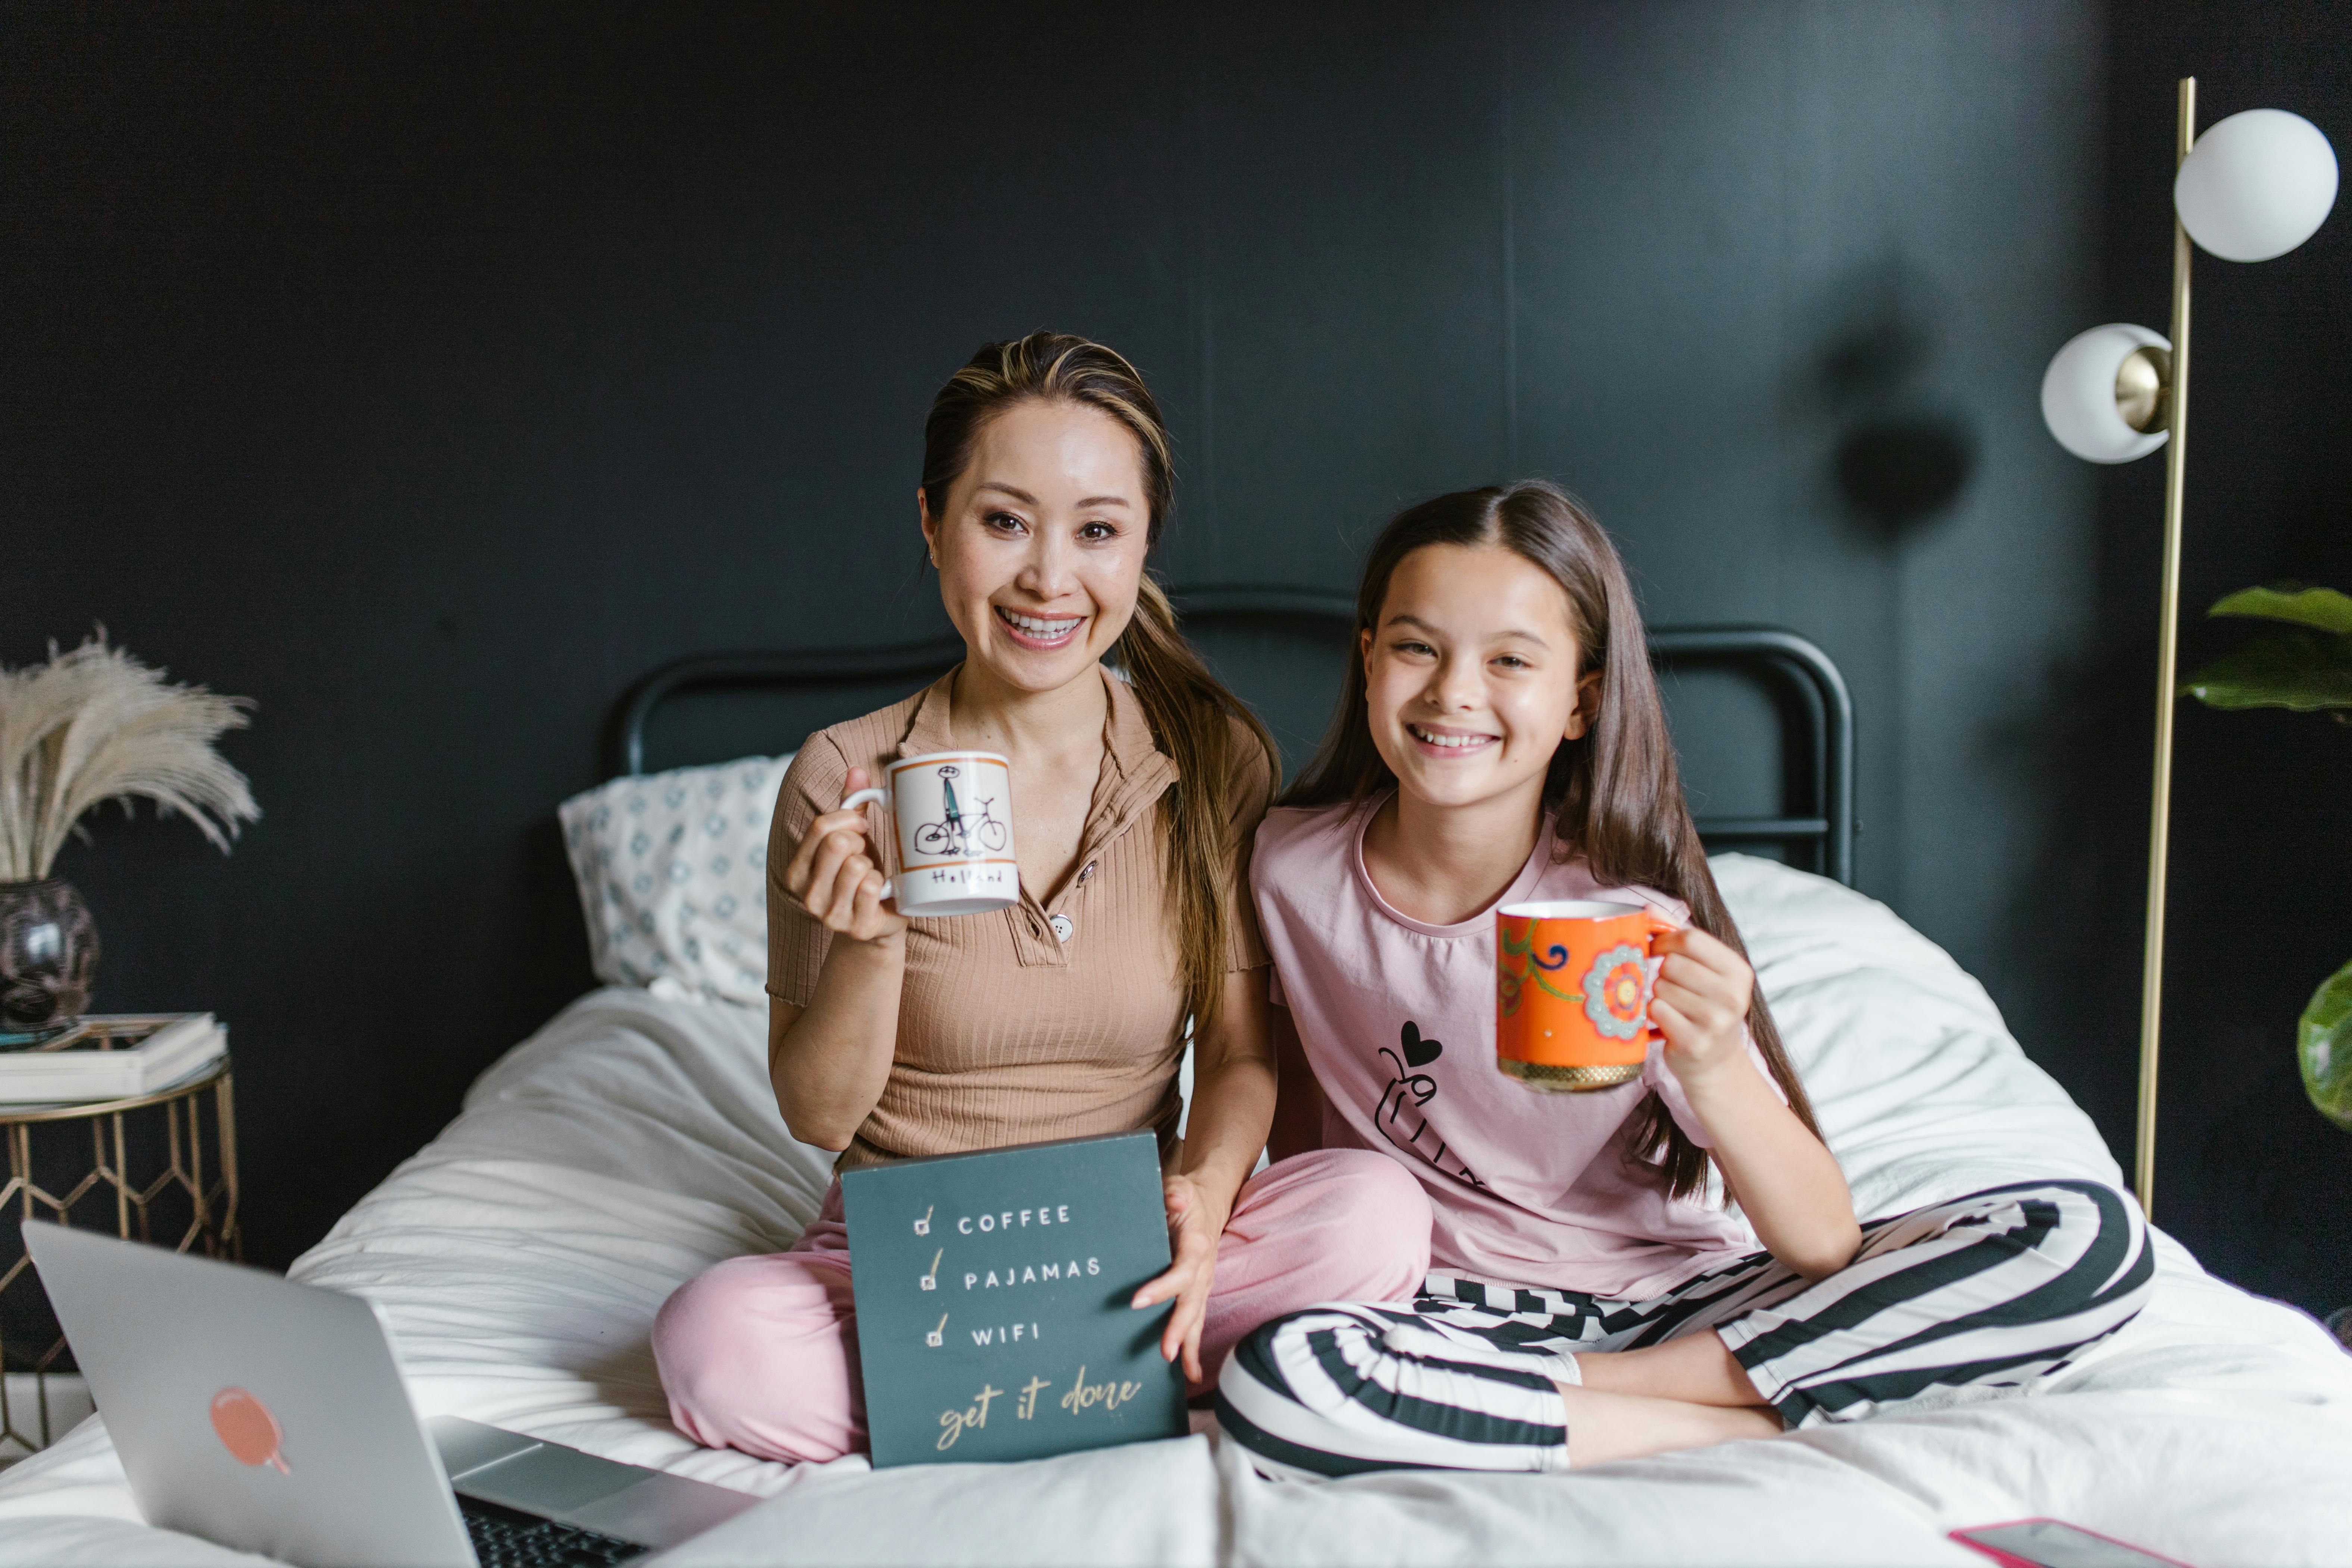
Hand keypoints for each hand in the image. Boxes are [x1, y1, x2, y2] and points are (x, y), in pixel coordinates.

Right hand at [780, 768, 908, 945]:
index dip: (849, 818)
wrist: (879, 922)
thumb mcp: (852, 839)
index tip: (861, 825)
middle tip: (866, 854)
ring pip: (856, 866)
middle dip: (860, 842)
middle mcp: (806, 894)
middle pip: (837, 843)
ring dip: (872, 866)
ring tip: (871, 876)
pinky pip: (872, 887)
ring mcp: (829, 914)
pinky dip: (883, 884)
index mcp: (796, 871)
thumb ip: (850, 806)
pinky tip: (880, 893)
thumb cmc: (862, 874)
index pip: (820, 826)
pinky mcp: (855, 927)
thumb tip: (856, 771)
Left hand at [1131, 1172, 1227, 1384]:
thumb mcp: (1178, 1188)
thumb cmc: (1185, 1197)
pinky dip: (1194, 1347)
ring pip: (1198, 1318)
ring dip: (1191, 1345)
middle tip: (1165, 1352)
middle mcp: (1202, 1270)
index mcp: (1196, 1246)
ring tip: (1185, 1372)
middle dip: (1180, 1329)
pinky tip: (1189, 1372)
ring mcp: (1202, 1284)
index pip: (1180, 1272)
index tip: (1136, 1302)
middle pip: (1193, 1304)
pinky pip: (1196, 1321)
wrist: (1206, 1203)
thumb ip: (1174, 1194)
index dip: (1162, 1289)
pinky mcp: (1197, 1292)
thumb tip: (1173, 1199)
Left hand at [1648, 926, 1754, 1089]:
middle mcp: (1732, 996)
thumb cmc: (1705, 1008)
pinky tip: (1667, 1022)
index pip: (1691, 938)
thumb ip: (1679, 936)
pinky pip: (1656, 1010)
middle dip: (1663, 974)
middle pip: (1673, 964)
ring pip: (1661, 987)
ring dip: (1658, 995)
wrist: (1714, 1063)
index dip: (1664, 940)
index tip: (1656, 948)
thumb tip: (1648, 909)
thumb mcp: (1704, 971)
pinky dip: (1653, 1015)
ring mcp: (1715, 1022)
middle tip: (1671, 988)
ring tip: (1674, 1008)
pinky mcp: (1694, 1042)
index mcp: (1738, 971)